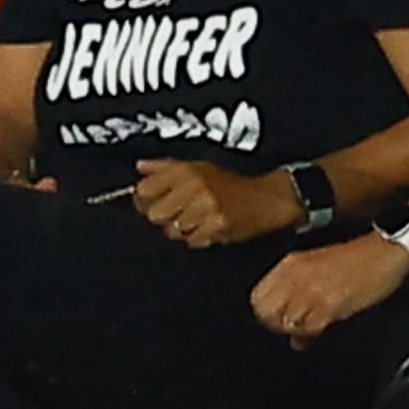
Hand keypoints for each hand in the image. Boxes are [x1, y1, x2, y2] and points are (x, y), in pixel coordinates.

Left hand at [135, 158, 297, 248]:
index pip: (143, 190)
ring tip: (200, 221)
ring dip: (185, 230)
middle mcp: (196, 186)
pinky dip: (200, 238)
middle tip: (181, 214)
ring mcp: (207, 207)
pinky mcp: (218, 225)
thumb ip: (167, 167)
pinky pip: (193, 241)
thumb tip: (140, 167)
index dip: (146, 201)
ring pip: (174, 231)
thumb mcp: (200, 167)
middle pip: (155, 215)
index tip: (155, 203)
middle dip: (166, 218)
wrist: (269, 198)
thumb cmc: (233, 184)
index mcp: (187, 171)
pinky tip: (211, 228)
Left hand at [250, 231, 408, 339]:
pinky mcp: (329, 304)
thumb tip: (295, 335)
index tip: (282, 318)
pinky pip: (309, 329)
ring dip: (299, 330)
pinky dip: (315, 333)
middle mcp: (295, 277)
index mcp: (290, 264)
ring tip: (316, 325)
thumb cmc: (361, 257)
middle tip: (298, 325)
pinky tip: (328, 324)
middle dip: (279, 325)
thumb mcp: (322, 268)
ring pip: (286, 325)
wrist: (388, 249)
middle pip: (266, 314)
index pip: (258, 298)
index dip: (268, 313)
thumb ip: (301, 296)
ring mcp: (311, 291)